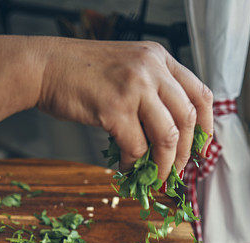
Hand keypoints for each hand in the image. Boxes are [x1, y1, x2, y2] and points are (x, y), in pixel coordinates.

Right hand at [0, 36, 212, 180]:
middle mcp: (152, 68)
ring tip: (155, 177)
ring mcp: (134, 86)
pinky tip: (126, 166)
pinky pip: (137, 146)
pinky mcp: (114, 108)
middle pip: (188, 117)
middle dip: (186, 152)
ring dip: (164, 164)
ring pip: (168, 136)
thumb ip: (151, 91)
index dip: (206, 126)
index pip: (200, 93)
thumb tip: (171, 136)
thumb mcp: (127, 68)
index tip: (201, 148)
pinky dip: (134, 163)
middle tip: (177, 171)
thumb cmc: (81, 73)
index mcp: (159, 57)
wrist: (43, 66)